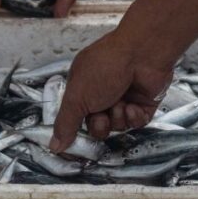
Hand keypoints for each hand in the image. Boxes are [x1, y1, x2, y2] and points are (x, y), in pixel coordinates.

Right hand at [50, 30, 174, 150]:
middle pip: (97, 127)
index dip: (75, 131)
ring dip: (118, 118)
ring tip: (120, 102)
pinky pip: (136, 123)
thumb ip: (65, 122)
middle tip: (101, 115)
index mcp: (82, 87)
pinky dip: (134, 117)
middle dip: (99, 125)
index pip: (75, 117)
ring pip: (118, 127)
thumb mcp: (77, 96)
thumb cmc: (107, 65)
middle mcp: (102, 93)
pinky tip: (133, 104)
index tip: (73, 144)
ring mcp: (124, 98)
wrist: (143, 54)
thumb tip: (54, 145)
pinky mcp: (143, 103)